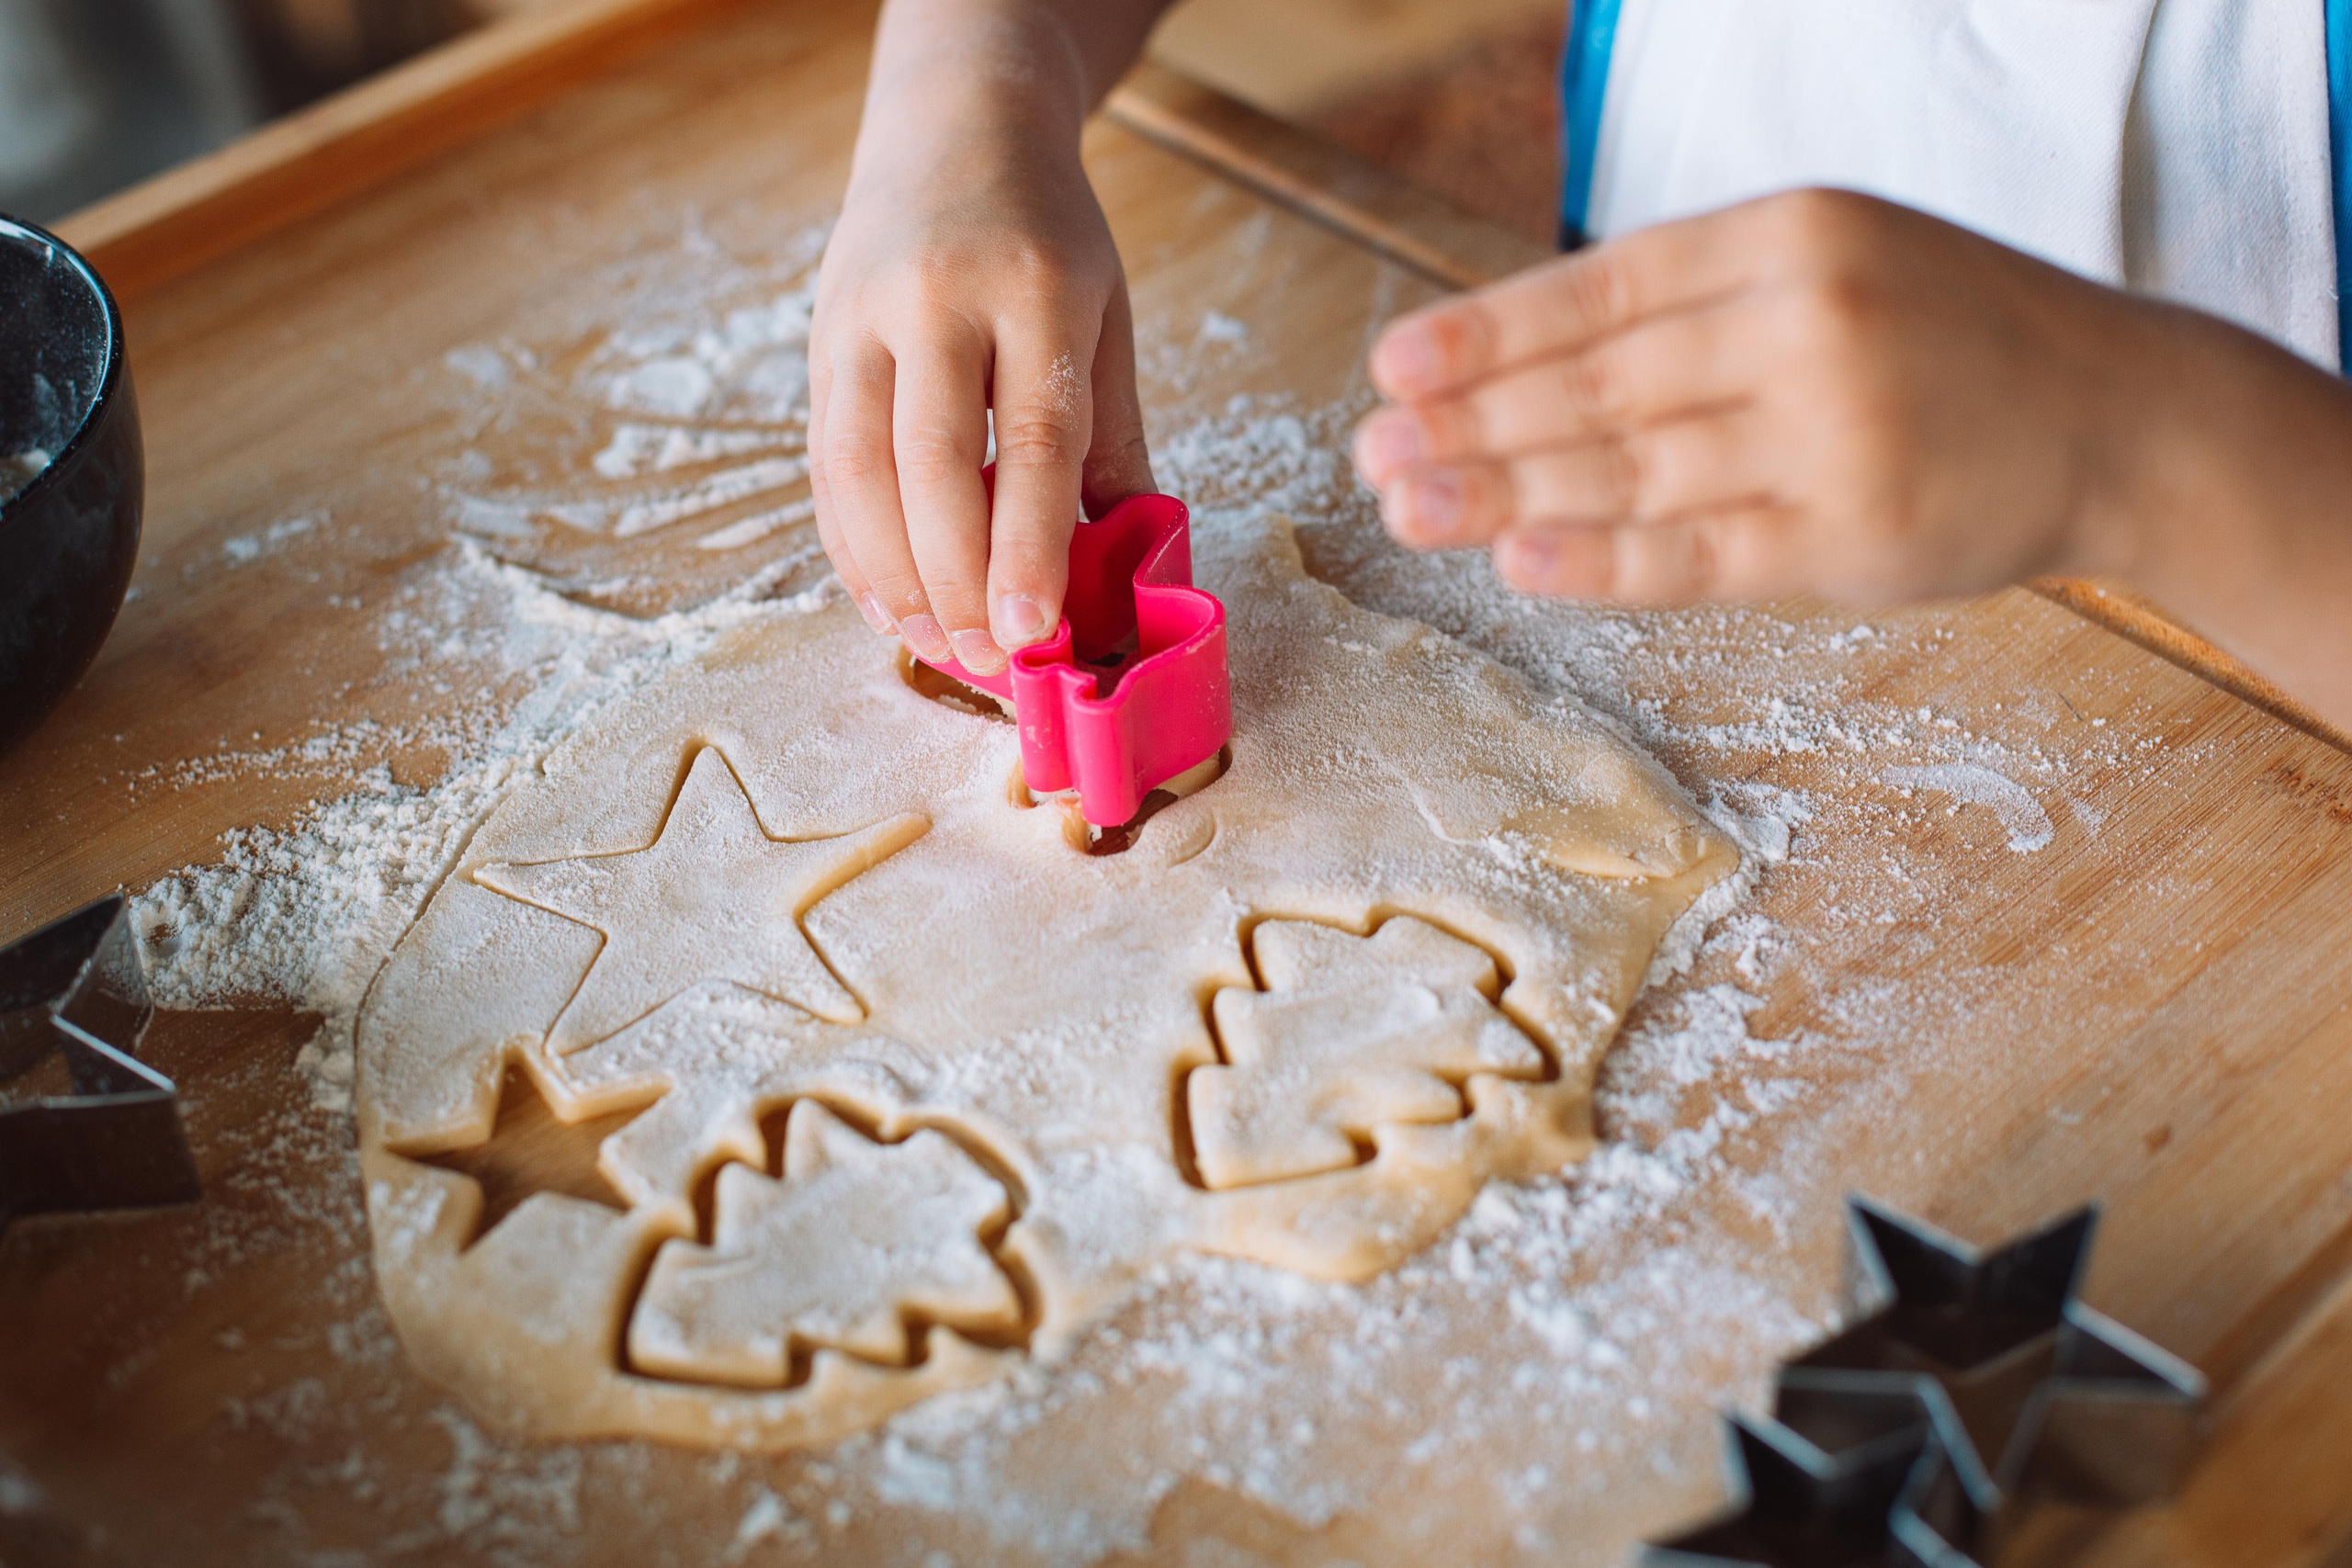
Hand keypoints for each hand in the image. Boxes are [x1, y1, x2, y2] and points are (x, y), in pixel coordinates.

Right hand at [809, 95, 1151, 674]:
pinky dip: (851, 544)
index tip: (1034, 628)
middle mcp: (936, 297)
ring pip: (860, 470)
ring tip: (936, 642)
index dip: (1030, 543)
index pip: (1032, 434)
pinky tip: (885, 599)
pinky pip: (825, 464)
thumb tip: (1126, 564)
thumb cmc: (1048, 235)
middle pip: (933, 462)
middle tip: (988, 655)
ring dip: (895, 575)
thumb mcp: (1106, 314)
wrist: (954, 127)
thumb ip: (1112, 437)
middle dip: (957, 576)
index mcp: (1034, 286)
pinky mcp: (818, 344)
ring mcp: (862, 317)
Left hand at [1352, 189, 2156, 605]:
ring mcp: (1830, 431)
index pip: (1599, 290)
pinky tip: (1517, 561)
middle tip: (1373, 456)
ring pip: (1630, 469)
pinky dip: (1601, 561)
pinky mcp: (1854, 531)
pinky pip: (1699, 552)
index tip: (1392, 370)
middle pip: (1596, 384)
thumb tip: (1521, 362)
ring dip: (1504, 492)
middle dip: (1471, 425)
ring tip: (1408, 508)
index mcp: (1784, 235)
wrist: (2121, 410)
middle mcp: (1801, 321)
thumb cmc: (1947, 340)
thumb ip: (1695, 305)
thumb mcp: (1830, 265)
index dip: (1486, 334)